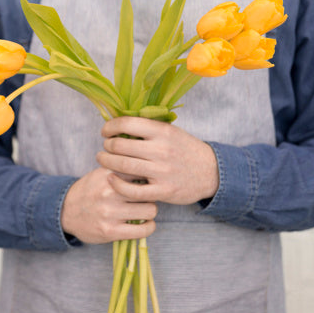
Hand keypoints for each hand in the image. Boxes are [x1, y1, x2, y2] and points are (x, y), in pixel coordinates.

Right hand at [61, 167, 157, 244]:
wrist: (65, 211)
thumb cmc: (90, 190)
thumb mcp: (102, 172)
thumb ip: (122, 166)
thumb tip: (149, 163)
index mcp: (109, 173)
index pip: (142, 169)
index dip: (150, 175)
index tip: (150, 180)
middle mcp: (110, 191)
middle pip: (150, 190)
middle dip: (152, 194)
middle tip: (147, 197)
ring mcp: (110, 212)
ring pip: (150, 210)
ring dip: (150, 211)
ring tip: (145, 210)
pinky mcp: (110, 231)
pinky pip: (142, 231)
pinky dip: (149, 227)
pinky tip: (145, 224)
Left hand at [97, 117, 218, 204]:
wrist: (211, 172)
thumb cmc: (186, 149)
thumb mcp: (171, 131)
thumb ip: (149, 127)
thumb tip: (119, 121)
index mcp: (163, 131)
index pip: (127, 123)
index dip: (110, 126)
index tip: (105, 131)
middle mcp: (161, 150)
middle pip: (120, 145)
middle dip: (107, 145)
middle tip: (105, 147)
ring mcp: (162, 171)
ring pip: (123, 166)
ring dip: (106, 162)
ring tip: (102, 160)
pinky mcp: (163, 191)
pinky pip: (132, 190)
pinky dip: (117, 185)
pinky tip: (111, 179)